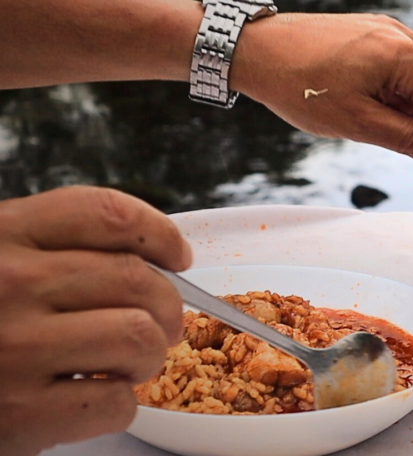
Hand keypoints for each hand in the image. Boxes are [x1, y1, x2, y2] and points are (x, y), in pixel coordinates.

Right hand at [0, 187, 190, 455]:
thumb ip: (59, 248)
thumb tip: (156, 264)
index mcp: (4, 233)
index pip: (108, 215)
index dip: (160, 235)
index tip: (178, 256)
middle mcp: (10, 283)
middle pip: (137, 280)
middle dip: (168, 307)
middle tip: (164, 324)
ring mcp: (15, 349)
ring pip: (138, 337)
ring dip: (148, 355)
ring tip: (128, 362)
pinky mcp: (19, 414)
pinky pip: (116, 402)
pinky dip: (121, 403)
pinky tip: (94, 395)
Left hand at [235, 13, 412, 167]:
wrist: (255, 49)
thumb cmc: (299, 86)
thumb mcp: (356, 124)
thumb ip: (408, 139)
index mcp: (400, 57)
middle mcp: (400, 35)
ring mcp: (386, 27)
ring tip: (391, 121)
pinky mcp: (372, 28)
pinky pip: (407, 55)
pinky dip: (407, 82)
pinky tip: (378, 100)